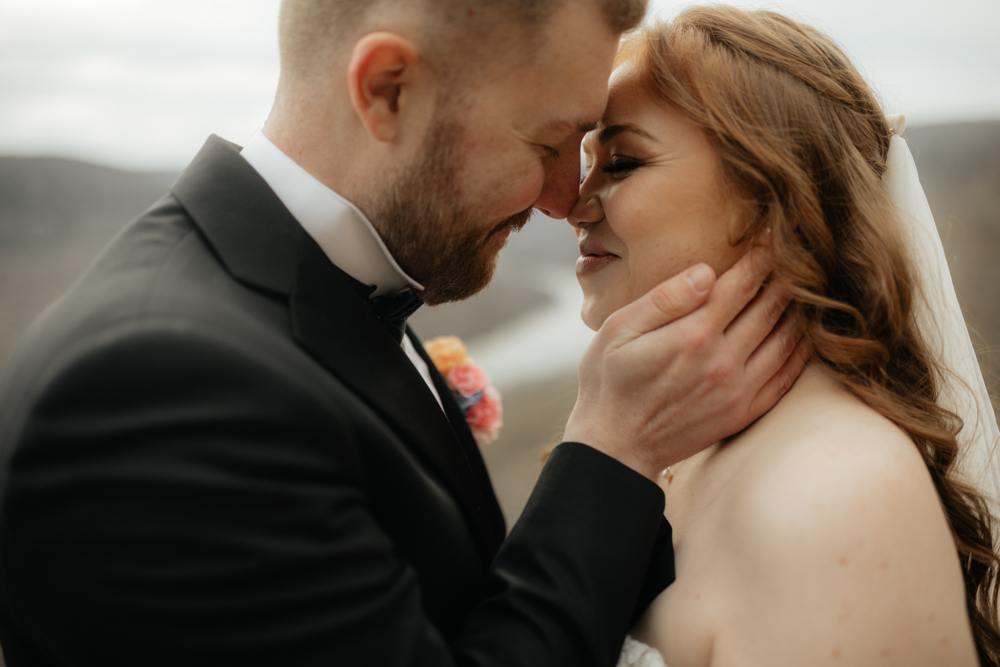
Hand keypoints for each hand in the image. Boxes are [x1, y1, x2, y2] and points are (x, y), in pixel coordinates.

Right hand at [563, 246, 810, 479]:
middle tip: (798, 254)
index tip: (772, 235)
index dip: (761, 255)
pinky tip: (801, 333)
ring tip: (805, 287)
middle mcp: (723, 360)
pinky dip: (801, 349)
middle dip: (786, 275)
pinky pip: (788, 375)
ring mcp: (738, 389)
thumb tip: (706, 271)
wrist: (615, 447)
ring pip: (787, 338)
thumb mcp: (617, 331)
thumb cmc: (609, 383)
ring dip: (799, 309)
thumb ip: (663, 299)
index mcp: (694, 334)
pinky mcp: (744, 412)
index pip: (742, 283)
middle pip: (771, 306)